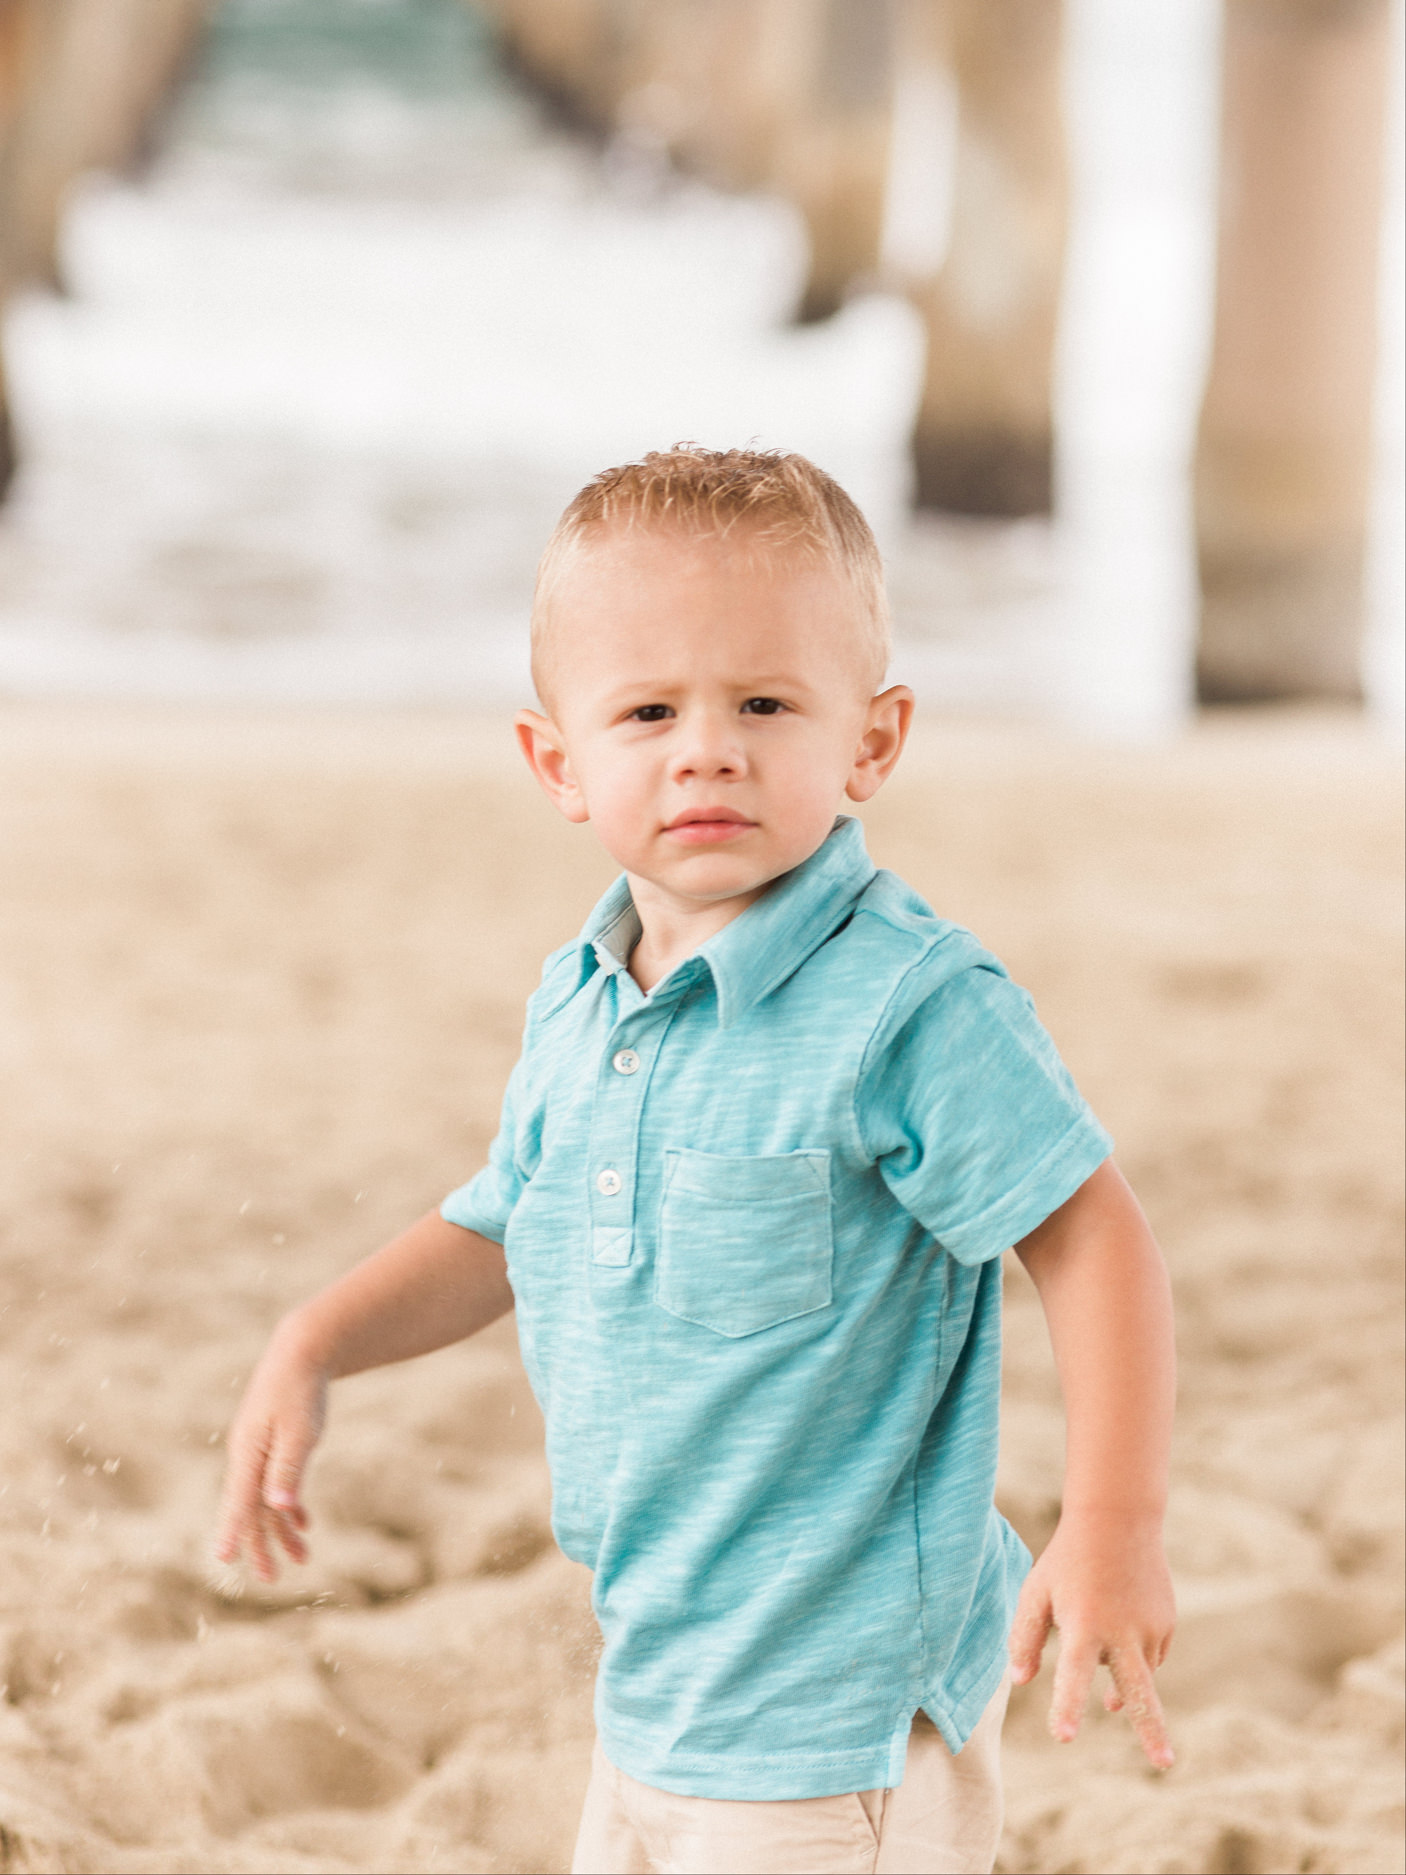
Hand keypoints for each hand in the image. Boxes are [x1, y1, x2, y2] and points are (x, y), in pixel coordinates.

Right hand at [214, 1321, 328, 1582]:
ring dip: (281, 1530)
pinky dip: (289, 1506)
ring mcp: (258, 1453)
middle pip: (249, 1508)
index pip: (237, 1501)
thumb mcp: (300, 1431)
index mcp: (248, 1453)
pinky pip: (275, 1485)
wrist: (301, 1353)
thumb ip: (288, 1469)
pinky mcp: (272, 1447)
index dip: (232, 1531)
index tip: (225, 1560)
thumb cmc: (301, 1391)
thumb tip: (279, 1507)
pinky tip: (304, 1523)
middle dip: (260, 1544)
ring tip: (302, 1559)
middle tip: (272, 1578)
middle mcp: (247, 1457)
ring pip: (265, 1500)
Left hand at [1008, 1512, 1175, 1768]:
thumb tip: (1019, 1681)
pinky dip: (1132, 1651)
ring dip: (1118, 1670)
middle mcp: (1122, 1632)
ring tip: (1097, 1621)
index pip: (1072, 1674)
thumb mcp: (1036, 1591)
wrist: (1117, 1520)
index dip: (1067, 1706)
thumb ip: (1025, 1637)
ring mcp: (1150, 1628)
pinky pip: (1149, 1655)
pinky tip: (1118, 1618)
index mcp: (1083, 1624)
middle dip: (1152, 1731)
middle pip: (1139, 1692)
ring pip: (1136, 1673)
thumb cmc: (1067, 1561)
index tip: (1064, 1736)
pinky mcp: (1167, 1624)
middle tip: (1165, 1765)